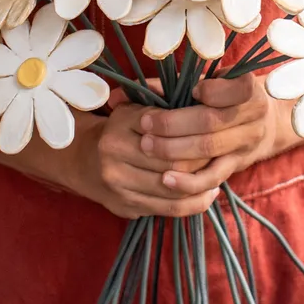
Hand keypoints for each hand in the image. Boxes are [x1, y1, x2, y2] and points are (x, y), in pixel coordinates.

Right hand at [76, 103, 219, 220]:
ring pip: (172, 189)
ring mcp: (118, 183)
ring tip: (218, 175)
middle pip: (172, 161)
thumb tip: (200, 95)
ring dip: (201, 184)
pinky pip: (168, 209)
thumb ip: (160, 100)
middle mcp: (114, 153)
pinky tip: (208, 194)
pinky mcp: (125, 206)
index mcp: (120, 123)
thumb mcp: (134, 107)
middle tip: (221, 155)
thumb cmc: (121, 130)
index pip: (167, 130)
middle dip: (201, 160)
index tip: (213, 131)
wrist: (83, 161)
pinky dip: (194, 204)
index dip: (194, 132)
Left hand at [137, 72, 276, 197]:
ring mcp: (246, 144)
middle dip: (174, 123)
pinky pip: (211, 177)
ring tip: (147, 146)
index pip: (237, 89)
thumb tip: (137, 91)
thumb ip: (177, 82)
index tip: (192, 91)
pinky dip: (188, 181)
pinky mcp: (235, 166)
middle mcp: (254, 117)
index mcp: (248, 90)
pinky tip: (165, 179)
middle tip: (145, 125)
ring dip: (174, 149)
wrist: (256, 123)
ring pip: (208, 149)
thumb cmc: (221, 96)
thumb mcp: (207, 82)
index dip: (213, 91)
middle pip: (211, 121)